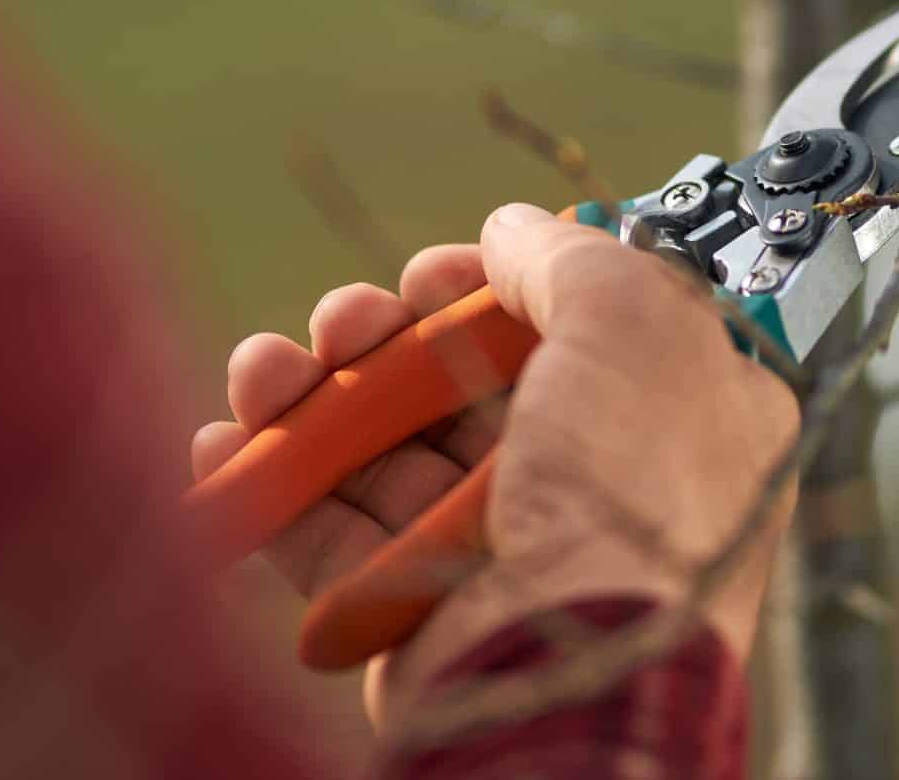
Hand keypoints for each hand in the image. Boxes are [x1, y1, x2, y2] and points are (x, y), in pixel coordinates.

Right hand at [191, 203, 799, 725]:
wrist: (568, 668)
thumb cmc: (628, 491)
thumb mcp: (636, 322)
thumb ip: (571, 257)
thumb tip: (511, 229)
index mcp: (675, 420)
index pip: (574, 332)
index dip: (494, 290)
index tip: (436, 270)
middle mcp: (595, 485)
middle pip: (465, 386)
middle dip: (385, 339)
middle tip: (344, 323)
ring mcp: (504, 553)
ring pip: (389, 454)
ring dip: (312, 399)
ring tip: (259, 373)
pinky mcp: (421, 612)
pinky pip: (335, 537)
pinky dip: (273, 485)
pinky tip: (224, 442)